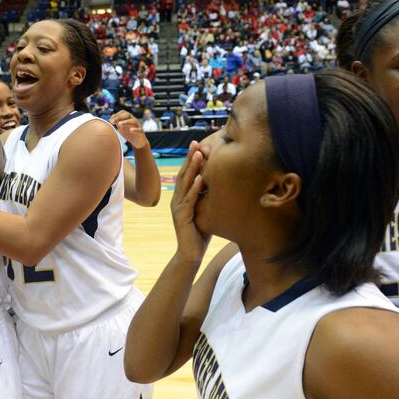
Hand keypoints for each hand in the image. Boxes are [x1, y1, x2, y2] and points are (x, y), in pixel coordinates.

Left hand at [110, 110, 148, 148]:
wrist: (137, 142)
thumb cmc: (128, 133)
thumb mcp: (121, 128)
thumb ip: (117, 122)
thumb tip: (112, 116)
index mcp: (128, 118)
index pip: (123, 112)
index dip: (116, 115)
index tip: (110, 120)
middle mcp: (133, 120)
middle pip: (128, 114)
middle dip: (119, 117)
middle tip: (112, 122)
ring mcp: (138, 125)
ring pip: (133, 121)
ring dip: (126, 122)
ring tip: (119, 124)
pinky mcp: (141, 132)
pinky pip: (139, 129)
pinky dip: (135, 129)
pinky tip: (130, 130)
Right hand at [171, 140, 209, 262]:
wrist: (191, 254)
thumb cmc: (200, 233)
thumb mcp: (205, 211)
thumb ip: (208, 198)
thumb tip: (221, 184)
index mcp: (181, 197)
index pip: (186, 174)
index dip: (191, 159)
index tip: (198, 145)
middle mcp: (177, 200)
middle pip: (183, 175)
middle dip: (190, 158)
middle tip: (195, 143)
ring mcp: (178, 208)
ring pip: (185, 184)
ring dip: (192, 169)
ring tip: (198, 155)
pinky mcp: (182, 217)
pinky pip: (189, 201)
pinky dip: (194, 189)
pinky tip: (200, 179)